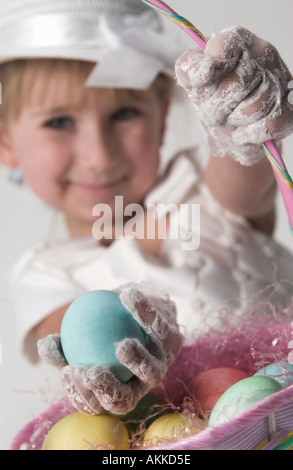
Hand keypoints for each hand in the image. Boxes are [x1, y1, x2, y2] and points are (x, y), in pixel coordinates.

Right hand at [37, 283, 182, 414]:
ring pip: (152, 372)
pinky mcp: (173, 339)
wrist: (136, 305)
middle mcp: (139, 384)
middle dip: (108, 392)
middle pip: (126, 400)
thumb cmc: (101, 328)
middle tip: (91, 371)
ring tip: (122, 346)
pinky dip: (144, 312)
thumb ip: (63, 344)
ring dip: (137, 361)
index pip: (97, 403)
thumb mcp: (78, 337)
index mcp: (115, 388)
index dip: (83, 396)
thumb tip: (45, 346)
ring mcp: (159, 364)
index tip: (68, 372)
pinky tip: (127, 296)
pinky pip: (159, 326)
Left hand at [175, 26, 292, 165]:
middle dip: (217, 107)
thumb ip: (188, 69)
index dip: (209, 71)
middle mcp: (262, 53)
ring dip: (234, 121)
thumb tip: (203, 69)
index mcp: (237, 40)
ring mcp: (279, 79)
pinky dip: (250, 134)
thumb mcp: (194, 83)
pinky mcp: (288, 107)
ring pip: (254, 107)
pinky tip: (243, 131)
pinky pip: (269, 125)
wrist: (232, 129)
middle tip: (214, 111)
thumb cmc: (214, 99)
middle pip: (236, 84)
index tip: (203, 84)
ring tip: (231, 118)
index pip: (223, 46)